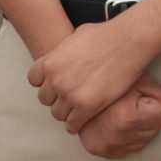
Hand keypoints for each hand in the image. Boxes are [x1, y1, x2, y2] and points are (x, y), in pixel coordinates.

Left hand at [27, 18, 150, 132]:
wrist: (126, 42)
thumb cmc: (104, 35)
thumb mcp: (74, 38)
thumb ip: (62, 53)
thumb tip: (63, 57)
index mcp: (50, 62)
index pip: (34, 80)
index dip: (45, 82)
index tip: (55, 83)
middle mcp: (56, 80)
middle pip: (45, 99)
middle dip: (56, 97)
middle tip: (70, 95)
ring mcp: (70, 95)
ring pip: (58, 114)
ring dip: (67, 111)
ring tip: (78, 106)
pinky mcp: (87, 107)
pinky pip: (72, 125)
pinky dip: (77, 123)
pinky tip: (85, 116)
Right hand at [78, 73, 160, 158]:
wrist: (78, 86)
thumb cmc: (110, 79)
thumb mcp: (137, 78)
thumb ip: (157, 92)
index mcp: (127, 118)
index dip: (154, 102)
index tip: (141, 96)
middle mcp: (117, 137)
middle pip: (154, 130)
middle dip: (147, 117)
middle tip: (131, 103)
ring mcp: (109, 147)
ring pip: (144, 140)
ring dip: (138, 127)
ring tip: (122, 111)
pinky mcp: (103, 152)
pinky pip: (130, 148)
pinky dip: (127, 136)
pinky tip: (117, 121)